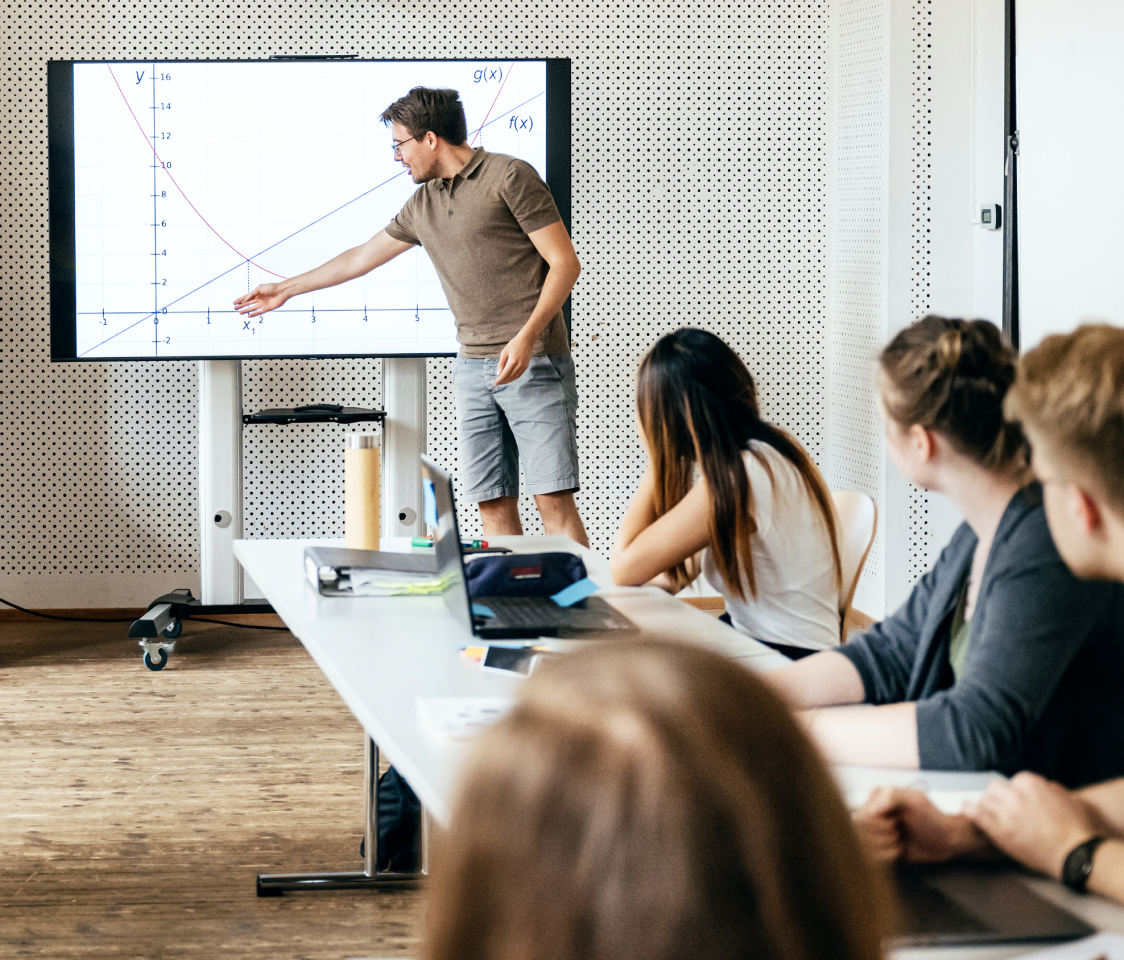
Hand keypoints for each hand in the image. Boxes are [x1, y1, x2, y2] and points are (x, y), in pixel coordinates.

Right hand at [234, 283, 288, 317]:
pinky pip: (259, 312)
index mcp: (256, 293)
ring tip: (240, 312)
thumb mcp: (259, 288)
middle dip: (241, 306)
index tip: (234, 302)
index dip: (240, 300)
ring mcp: (262, 304)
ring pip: (252, 308)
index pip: (246, 297)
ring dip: (246, 310)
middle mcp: (259, 299)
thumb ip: (252, 294)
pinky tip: (249, 315)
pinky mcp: (267, 308)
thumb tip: (245, 299)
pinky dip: (254, 314)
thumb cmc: (272, 287)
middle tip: (235, 308)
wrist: (281, 291)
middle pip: (248, 303)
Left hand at [493, 332, 533, 385]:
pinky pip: (519, 375)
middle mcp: (519, 365)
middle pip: (510, 377)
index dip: (499, 380)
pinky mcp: (526, 366)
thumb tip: (498, 374)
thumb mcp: (504, 352)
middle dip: (503, 381)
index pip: (505, 374)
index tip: (495, 383)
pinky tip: (509, 378)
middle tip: (497, 383)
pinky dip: (513, 378)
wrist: (527, 340)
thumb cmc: (514, 344)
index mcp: (513, 361)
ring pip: (515, 377)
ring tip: (502, 381)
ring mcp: (524, 366)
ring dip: (508, 381)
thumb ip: (501, 363)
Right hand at [858, 787, 986, 863]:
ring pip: (866, 845)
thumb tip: (874, 809)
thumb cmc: (931, 817)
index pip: (862, 817)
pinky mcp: (880, 847)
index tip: (896, 821)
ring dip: (886, 845)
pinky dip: (887, 855)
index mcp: (876, 798)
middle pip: (862, 832)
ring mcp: (875, 831)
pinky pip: (872, 857)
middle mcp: (871, 813)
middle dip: (884, 835)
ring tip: (900, 839)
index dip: (879, 823)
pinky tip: (899, 849)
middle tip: (899, 830)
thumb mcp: (915, 800)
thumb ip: (893, 796)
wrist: (945, 840)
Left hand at [965, 772, 1102, 878]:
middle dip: (1000, 797)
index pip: (1014, 781)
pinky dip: (969, 810)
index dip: (1017, 792)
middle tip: (1005, 809)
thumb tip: (1046, 786)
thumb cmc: (1078, 830)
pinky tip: (967, 809)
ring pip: (985, 800)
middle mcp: (1016, 795)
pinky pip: (975, 814)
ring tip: (992, 815)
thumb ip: (1053, 790)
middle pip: (996, 788)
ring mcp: (1006, 812)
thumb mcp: (1070, 799)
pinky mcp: (998, 830)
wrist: (1075, 855)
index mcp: (1032, 784)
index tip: (1020, 802)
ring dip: (987, 806)